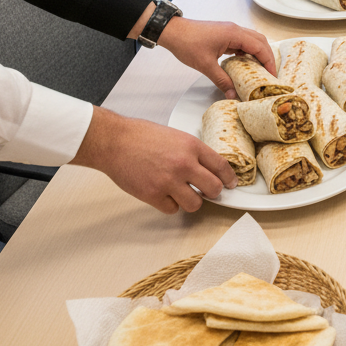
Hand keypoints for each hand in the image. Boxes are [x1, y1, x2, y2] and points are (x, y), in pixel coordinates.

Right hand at [70, 108, 236, 213]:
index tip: (231, 184)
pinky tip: (165, 195)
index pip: (221, 166)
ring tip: (183, 194)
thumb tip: (206, 167)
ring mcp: (168, 181)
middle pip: (214, 188)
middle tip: (209, 192)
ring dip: (191, 201)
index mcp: (192, 146)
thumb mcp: (176, 136)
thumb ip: (192, 152)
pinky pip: (172, 209)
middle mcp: (184, 164)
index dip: (229, 178)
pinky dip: (170, 205)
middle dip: (214, 193)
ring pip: (195, 204)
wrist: (114, 141)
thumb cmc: (141, 136)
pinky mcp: (153, 195)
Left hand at [157, 17, 275, 98]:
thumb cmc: (187, 44)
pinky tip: (245, 64)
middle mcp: (235, 30)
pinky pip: (242, 42)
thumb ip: (222, 80)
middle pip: (260, 41)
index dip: (269, 61)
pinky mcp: (224, 34)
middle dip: (268, 57)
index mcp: (234, 34)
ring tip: (260, 70)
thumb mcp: (205, 65)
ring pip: (252, 40)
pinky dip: (248, 52)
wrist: (172, 31)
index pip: (260, 47)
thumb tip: (232, 95)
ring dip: (259, 54)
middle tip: (270, 74)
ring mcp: (230, 31)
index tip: (272, 75)